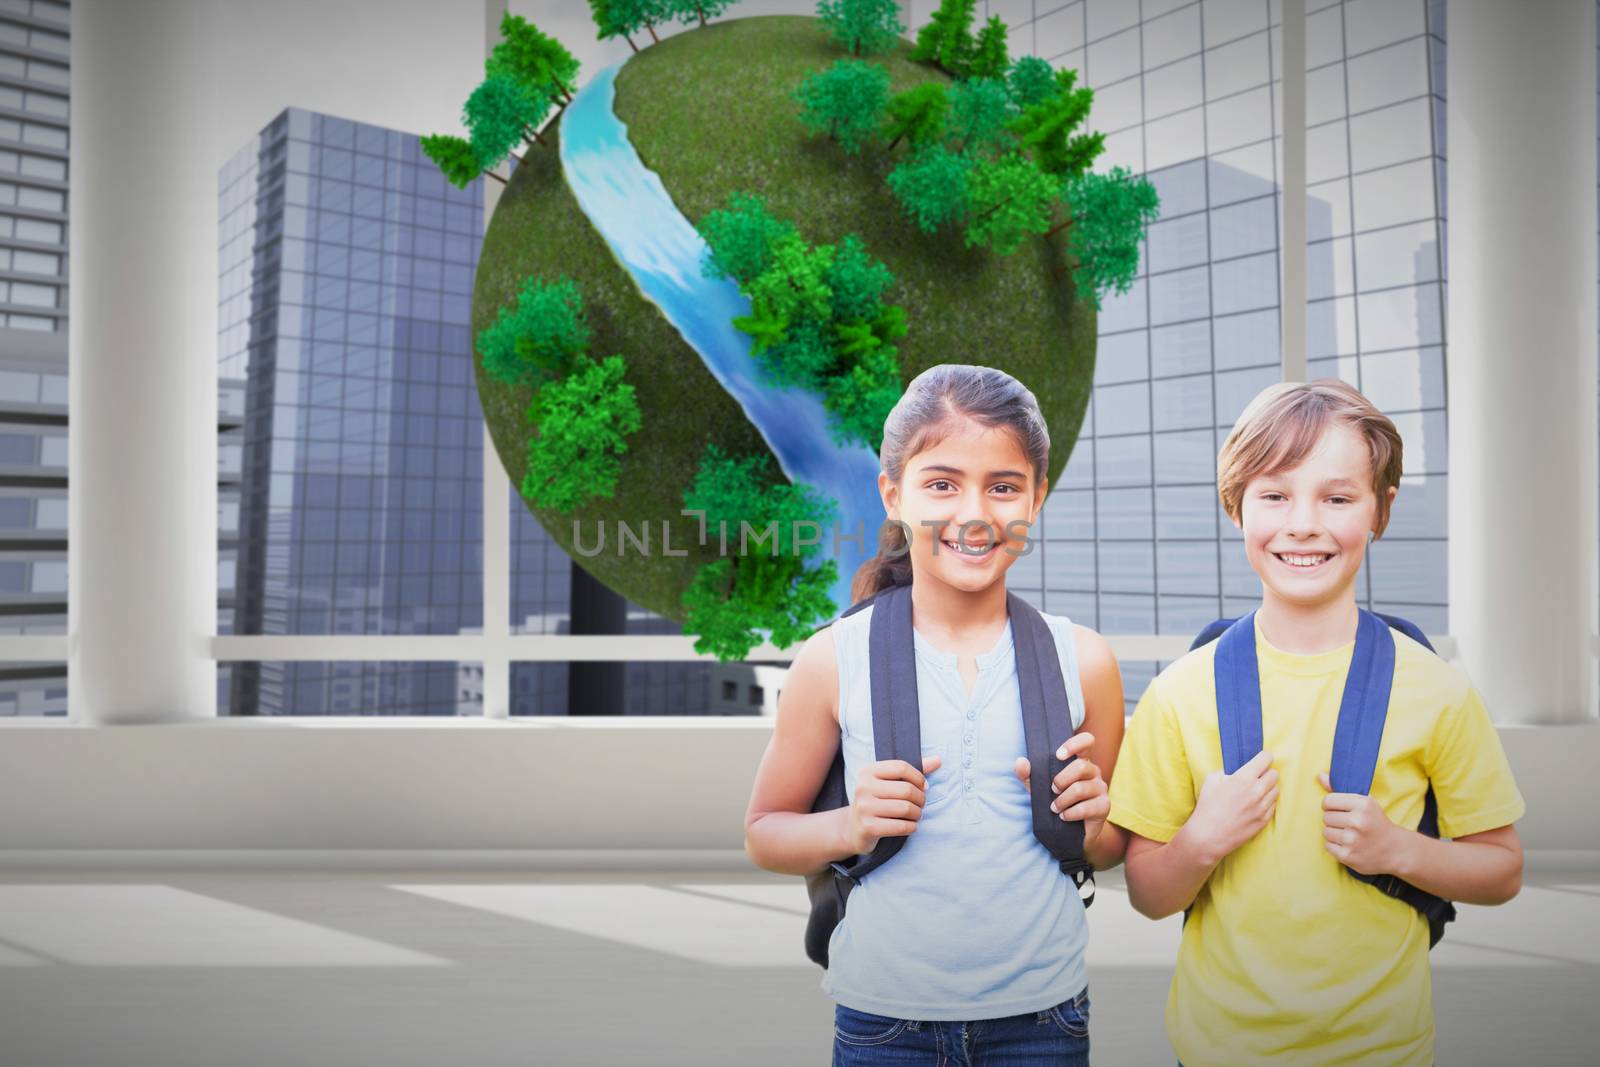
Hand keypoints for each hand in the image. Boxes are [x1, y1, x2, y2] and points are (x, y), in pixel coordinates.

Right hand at [843, 756, 941, 855]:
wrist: (854, 828)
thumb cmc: (878, 801)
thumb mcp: (890, 782)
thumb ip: (913, 771)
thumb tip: (938, 760)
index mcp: (868, 771)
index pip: (902, 767)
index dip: (918, 777)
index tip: (923, 786)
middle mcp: (863, 787)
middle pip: (906, 789)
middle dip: (920, 799)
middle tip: (921, 804)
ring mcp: (863, 808)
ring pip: (905, 808)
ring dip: (917, 814)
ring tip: (916, 815)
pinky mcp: (867, 828)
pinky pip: (901, 826)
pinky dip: (911, 827)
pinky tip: (910, 826)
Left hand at [1014, 732, 1107, 847]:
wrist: (1072, 832)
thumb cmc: (1056, 803)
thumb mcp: (1039, 788)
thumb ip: (1028, 775)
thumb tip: (1021, 761)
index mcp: (1080, 761)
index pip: (1086, 741)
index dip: (1074, 744)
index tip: (1058, 754)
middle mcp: (1093, 772)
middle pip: (1081, 766)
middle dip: (1061, 780)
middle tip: (1052, 791)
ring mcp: (1101, 788)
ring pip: (1080, 789)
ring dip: (1062, 800)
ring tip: (1054, 808)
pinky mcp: (1104, 806)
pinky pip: (1086, 807)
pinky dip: (1070, 813)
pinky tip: (1064, 817)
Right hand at [1181, 749, 1278, 865]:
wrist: (1209, 835)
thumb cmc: (1208, 807)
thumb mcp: (1212, 780)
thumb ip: (1228, 771)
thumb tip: (1237, 769)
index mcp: (1243, 778)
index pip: (1266, 758)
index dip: (1263, 757)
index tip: (1260, 759)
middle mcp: (1257, 791)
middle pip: (1275, 774)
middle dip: (1266, 773)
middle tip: (1257, 776)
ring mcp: (1262, 807)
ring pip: (1276, 790)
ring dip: (1268, 788)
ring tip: (1255, 792)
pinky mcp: (1264, 820)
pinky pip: (1273, 805)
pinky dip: (1267, 802)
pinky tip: (1255, 804)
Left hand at [1318, 771, 1404, 876]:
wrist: (1395, 850)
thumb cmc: (1375, 822)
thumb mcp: (1364, 802)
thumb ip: (1339, 789)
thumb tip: (1319, 775)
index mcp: (1363, 804)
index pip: (1328, 801)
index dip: (1330, 806)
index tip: (1339, 810)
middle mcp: (1358, 821)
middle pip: (1326, 817)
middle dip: (1333, 821)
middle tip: (1347, 825)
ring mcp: (1353, 840)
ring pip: (1325, 832)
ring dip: (1334, 834)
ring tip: (1349, 835)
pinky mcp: (1348, 856)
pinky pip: (1327, 846)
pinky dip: (1335, 846)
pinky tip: (1349, 846)